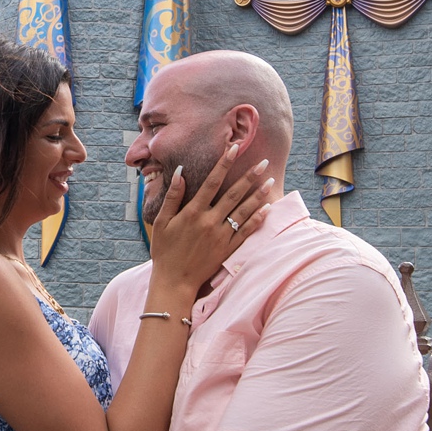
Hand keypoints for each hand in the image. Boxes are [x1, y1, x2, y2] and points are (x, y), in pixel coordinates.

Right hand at [148, 146, 273, 303]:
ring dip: (258, 195)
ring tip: (270, 181)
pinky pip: (246, 231)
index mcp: (193, 212)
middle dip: (250, 176)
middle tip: (264, 162)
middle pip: (234, 194)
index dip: (224, 164)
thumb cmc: (165, 250)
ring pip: (244, 211)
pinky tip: (267, 208)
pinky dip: (257, 219)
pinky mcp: (228, 249)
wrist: (175, 282)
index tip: (234, 148)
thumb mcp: (161, 222)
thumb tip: (181, 172)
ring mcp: (221, 236)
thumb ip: (173, 197)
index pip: (212, 182)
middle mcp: (210, 222)